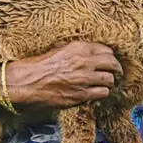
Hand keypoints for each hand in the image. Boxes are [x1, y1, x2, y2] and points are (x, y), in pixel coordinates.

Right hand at [5, 41, 122, 109]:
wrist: (26, 82)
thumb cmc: (39, 66)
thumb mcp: (60, 51)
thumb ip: (78, 53)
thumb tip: (93, 57)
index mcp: (79, 48)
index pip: (106, 50)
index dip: (111, 57)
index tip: (110, 62)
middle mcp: (84, 61)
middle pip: (113, 64)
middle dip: (116, 70)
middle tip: (116, 74)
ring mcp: (84, 79)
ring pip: (110, 80)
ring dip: (109, 83)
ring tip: (106, 85)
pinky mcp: (81, 94)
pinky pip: (102, 93)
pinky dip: (102, 93)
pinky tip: (96, 93)